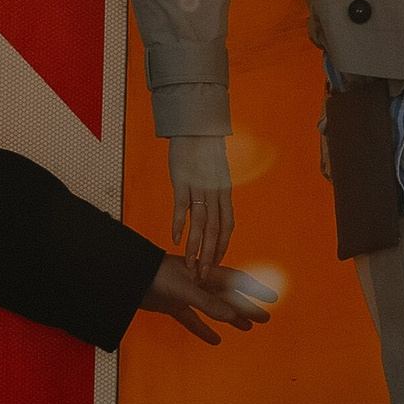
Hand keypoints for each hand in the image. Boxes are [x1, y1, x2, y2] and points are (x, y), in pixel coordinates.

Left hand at [139, 256, 274, 344]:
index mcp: (204, 271)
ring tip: (247, 328)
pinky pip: (192, 320)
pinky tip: (215, 340)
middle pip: (227, 296)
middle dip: (246, 307)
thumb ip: (208, 303)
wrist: (126, 277)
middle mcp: (198, 282)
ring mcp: (185, 294)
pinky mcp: (172, 306)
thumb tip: (234, 316)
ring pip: (213, 309)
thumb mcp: (184, 288)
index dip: (254, 289)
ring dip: (230, 318)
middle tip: (264, 318)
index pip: (236, 281)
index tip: (272, 297)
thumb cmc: (155, 274)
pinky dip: (203, 330)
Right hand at [165, 134, 234, 278]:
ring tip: (191, 265)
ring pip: (200, 223)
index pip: (227, 225)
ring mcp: (199, 187)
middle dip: (210, 255)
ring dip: (195, 246)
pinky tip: (176, 240)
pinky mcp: (183, 180)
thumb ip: (216, 193)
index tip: (217, 264)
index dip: (223, 246)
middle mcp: (215, 192)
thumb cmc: (205, 152)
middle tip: (205, 276)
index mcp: (225, 192)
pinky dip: (179, 224)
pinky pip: (182, 207)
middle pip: (215, 230)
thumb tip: (216, 210)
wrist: (197, 127)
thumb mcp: (217, 173)